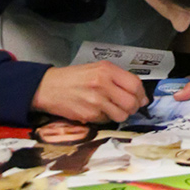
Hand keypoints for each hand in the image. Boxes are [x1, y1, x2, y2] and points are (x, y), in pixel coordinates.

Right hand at [32, 61, 147, 123]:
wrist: (48, 87)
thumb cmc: (74, 77)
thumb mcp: (96, 69)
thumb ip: (118, 78)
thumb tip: (141, 97)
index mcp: (106, 70)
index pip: (135, 84)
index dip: (141, 94)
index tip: (141, 98)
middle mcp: (102, 84)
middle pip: (131, 102)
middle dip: (134, 108)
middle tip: (129, 107)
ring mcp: (95, 101)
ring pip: (122, 115)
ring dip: (121, 115)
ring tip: (112, 109)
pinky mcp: (89, 115)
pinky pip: (107, 121)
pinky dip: (106, 118)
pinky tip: (97, 111)